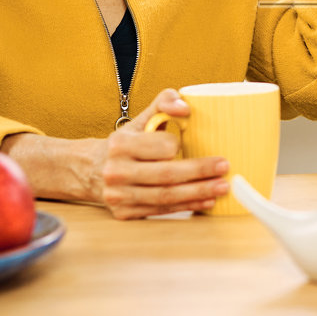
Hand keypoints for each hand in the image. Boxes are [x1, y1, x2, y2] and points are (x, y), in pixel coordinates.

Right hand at [97, 90, 230, 219]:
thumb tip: (185, 107)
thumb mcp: (139, 119)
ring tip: (221, 187)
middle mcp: (117, 171)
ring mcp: (119, 195)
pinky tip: (205, 201)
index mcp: (121, 144)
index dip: (180, 146)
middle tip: (224, 167)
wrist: (91, 170)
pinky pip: (160, 209)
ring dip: (198, 193)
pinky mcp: (124, 212)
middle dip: (200, 172)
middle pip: (167, 175)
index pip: (162, 146)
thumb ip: (164, 103)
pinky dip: (186, 206)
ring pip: (166, 196)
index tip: (197, 144)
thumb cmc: (125, 144)